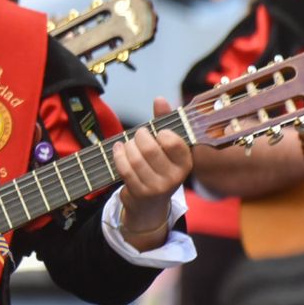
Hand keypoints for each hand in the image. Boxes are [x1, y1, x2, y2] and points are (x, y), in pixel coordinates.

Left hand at [113, 97, 194, 247]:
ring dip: (127, 147)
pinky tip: (118, 149)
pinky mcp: (140, 193)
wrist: (149, 205)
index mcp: (185, 163)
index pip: (174, 143)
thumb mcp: (165, 146)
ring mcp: (157, 187)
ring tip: (127, 144)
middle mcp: (174, 177)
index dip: (162, 133)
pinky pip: (125, 169)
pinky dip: (118, 156)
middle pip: (150, 149)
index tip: (158, 132)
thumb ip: (164, 121)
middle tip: (138, 135)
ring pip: (136, 159)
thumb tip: (159, 99)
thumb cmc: (158, 168)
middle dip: (140, 137)